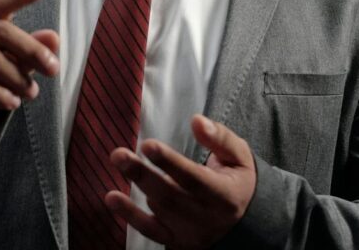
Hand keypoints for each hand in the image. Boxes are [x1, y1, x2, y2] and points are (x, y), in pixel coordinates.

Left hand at [105, 115, 256, 248]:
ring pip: (160, 210)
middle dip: (142, 174)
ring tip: (121, 160)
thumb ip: (220, 138)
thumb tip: (196, 121)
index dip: (170, 163)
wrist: (246, 222)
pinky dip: (130, 216)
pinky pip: (150, 231)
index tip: (148, 145)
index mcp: (224, 195)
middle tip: (118, 154)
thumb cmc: (238, 181)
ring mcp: (191, 233)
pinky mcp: (177, 241)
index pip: (193, 179)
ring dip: (139, 185)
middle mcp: (207, 217)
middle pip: (170, 196)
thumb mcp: (239, 156)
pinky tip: (112, 198)